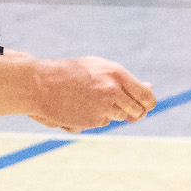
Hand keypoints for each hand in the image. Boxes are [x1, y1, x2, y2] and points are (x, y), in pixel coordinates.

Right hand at [28, 57, 155, 132]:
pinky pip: (102, 121)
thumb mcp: (99, 69)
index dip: (147, 103)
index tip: (142, 105)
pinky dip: (95, 117)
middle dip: (132, 112)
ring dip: (110, 112)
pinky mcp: (93, 120)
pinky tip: (79, 107)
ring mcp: (103, 107)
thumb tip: (150, 88)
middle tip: (116, 105)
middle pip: (137, 110)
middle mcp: (113, 90)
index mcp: (116, 73)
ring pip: (119, 116)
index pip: (146, 96)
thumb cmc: (70, 73)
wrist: (40, 84)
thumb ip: (125, 80)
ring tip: (89, 100)